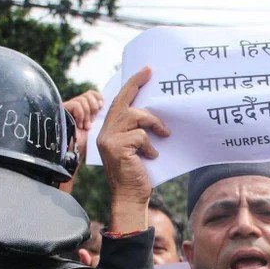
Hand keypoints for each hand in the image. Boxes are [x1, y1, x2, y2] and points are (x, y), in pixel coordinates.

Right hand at [64, 89, 103, 163]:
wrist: (74, 153)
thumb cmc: (86, 144)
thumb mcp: (98, 128)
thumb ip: (101, 116)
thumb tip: (107, 104)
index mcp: (87, 109)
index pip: (93, 93)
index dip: (98, 97)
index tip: (102, 107)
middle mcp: (77, 107)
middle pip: (88, 94)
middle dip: (93, 107)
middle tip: (93, 121)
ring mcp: (69, 108)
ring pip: (83, 99)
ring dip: (87, 114)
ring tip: (86, 127)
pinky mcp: (63, 110)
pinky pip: (76, 104)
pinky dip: (80, 115)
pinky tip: (79, 126)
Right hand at [96, 67, 169, 232]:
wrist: (130, 198)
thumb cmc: (137, 174)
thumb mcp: (136, 148)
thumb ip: (138, 131)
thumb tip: (157, 113)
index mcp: (109, 131)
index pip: (119, 102)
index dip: (132, 85)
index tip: (145, 71)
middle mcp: (105, 132)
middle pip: (123, 102)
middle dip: (137, 84)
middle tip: (151, 73)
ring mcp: (109, 140)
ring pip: (135, 117)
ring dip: (153, 124)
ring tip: (164, 135)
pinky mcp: (117, 148)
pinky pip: (140, 136)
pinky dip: (150, 145)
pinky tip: (151, 156)